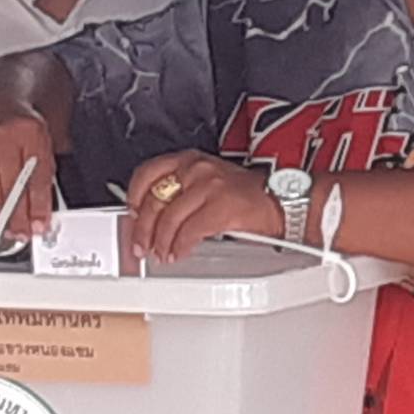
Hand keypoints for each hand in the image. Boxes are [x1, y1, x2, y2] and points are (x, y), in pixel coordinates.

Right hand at [0, 82, 56, 239]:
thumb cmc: (25, 115)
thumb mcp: (50, 135)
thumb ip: (49, 167)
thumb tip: (45, 206)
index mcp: (31, 131)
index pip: (35, 178)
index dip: (38, 207)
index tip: (40, 224)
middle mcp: (3, 135)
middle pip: (11, 187)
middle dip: (18, 216)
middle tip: (24, 232)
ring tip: (8, 228)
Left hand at [126, 151, 281, 261]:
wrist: (281, 200)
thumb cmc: (247, 193)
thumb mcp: (208, 180)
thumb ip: (182, 190)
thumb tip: (153, 215)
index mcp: (190, 160)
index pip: (147, 173)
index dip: (134, 198)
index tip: (132, 215)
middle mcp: (197, 169)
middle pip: (155, 201)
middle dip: (143, 229)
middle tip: (140, 245)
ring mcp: (209, 187)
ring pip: (169, 220)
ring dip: (161, 243)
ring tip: (162, 253)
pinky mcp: (221, 207)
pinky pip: (189, 232)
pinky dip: (180, 247)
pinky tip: (179, 253)